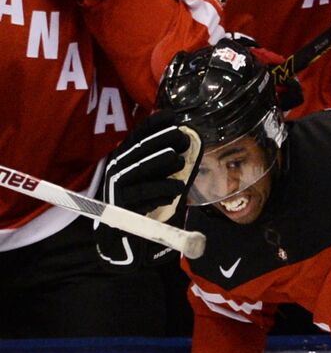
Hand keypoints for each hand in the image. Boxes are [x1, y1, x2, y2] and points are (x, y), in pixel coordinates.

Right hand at [95, 112, 199, 267]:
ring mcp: (117, 186)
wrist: (126, 237)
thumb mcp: (159, 179)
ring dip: (159, 162)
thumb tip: (192, 141)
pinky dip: (160, 190)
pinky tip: (177, 187)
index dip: (153, 125)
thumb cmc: (145, 204)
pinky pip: (142, 195)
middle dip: (160, 140)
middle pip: (138, 150)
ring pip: (138, 170)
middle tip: (181, 135)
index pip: (138, 136)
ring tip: (179, 159)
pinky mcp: (121, 205)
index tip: (171, 115)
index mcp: (126, 159)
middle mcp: (118, 168)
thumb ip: (171, 164)